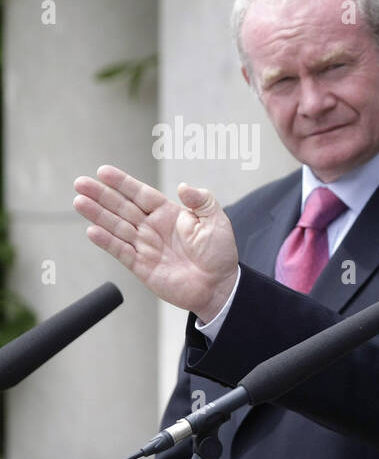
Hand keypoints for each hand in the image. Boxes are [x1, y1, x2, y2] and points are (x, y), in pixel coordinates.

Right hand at [73, 165, 238, 322]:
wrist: (219, 286)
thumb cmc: (220, 254)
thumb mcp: (216, 221)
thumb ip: (201, 201)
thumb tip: (183, 186)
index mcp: (169, 215)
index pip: (141, 194)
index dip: (123, 183)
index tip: (103, 172)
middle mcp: (153, 228)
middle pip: (122, 208)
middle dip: (101, 195)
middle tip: (80, 183)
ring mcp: (145, 247)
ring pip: (116, 227)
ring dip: (97, 215)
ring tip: (79, 201)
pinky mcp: (141, 266)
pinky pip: (121, 251)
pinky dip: (107, 242)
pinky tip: (92, 231)